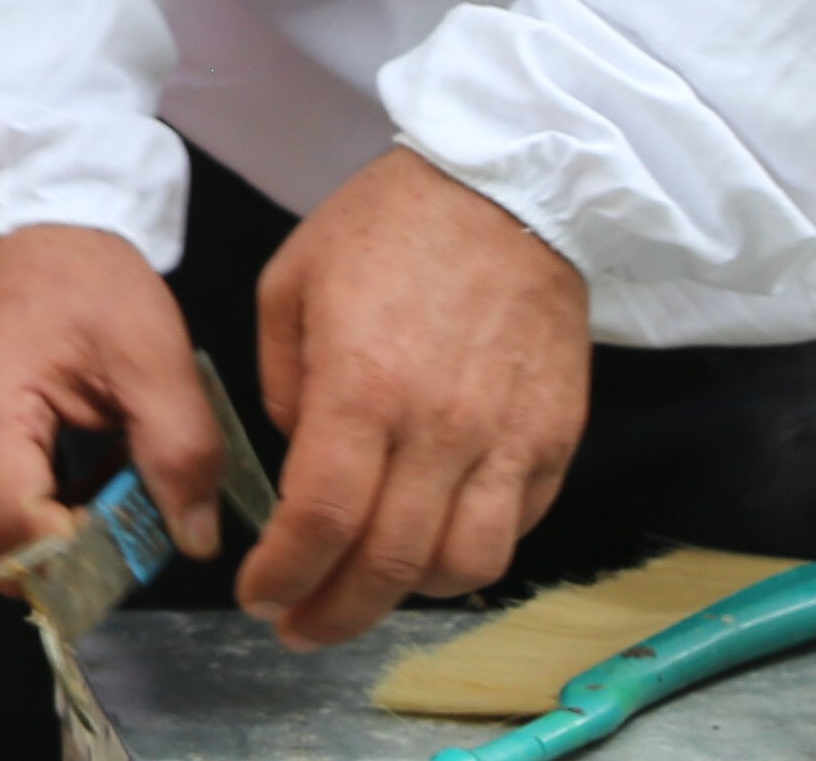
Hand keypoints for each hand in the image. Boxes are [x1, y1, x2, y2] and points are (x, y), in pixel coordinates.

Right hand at [0, 221, 233, 575]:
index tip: (144, 533)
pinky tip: (88, 469)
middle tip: (140, 512)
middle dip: (81, 554)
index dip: (87, 557)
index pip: (20, 533)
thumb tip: (195, 539)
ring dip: (66, 534)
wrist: (33, 227)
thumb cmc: (86, 280)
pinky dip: (49, 509)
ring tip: (118, 478)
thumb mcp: (154, 356)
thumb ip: (182, 450)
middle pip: (4, 549)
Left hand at [241, 148, 585, 644]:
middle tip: (301, 626)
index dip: (286, 575)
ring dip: (407, 597)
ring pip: (465, 567)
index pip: (322, 519)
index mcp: (362, 385)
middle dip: (335, 614)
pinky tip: (431, 544)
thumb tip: (301, 459)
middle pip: (390, 564)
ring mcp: (508, 439)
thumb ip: (284, 384)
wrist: (506, 189)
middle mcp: (440, 427)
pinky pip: (515, 529)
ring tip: (366, 589)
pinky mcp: (555, 440)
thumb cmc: (387, 227)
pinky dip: (470, 555)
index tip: (260, 598)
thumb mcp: (289, 285)